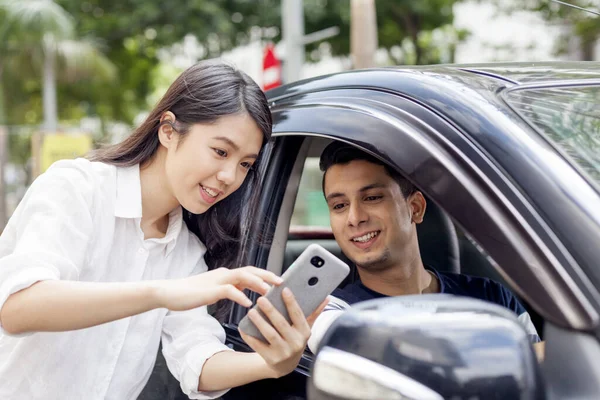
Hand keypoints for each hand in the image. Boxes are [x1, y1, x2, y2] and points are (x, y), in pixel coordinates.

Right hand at [155, 267, 282, 310]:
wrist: (168, 293)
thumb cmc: (190, 294)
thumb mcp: (214, 291)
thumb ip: (229, 290)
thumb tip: (243, 294)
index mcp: (225, 275)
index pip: (250, 272)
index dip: (265, 275)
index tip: (278, 281)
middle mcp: (223, 275)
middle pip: (250, 270)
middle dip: (267, 275)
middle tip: (282, 282)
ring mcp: (216, 281)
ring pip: (242, 276)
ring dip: (257, 283)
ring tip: (270, 291)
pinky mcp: (209, 290)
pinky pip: (228, 291)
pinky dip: (240, 296)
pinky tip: (248, 304)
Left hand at [239, 288, 328, 377]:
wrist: (285, 366)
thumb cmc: (295, 341)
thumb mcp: (305, 328)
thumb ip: (314, 312)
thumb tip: (326, 298)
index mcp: (304, 332)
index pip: (298, 315)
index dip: (291, 302)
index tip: (284, 289)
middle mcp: (295, 343)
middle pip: (282, 324)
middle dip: (271, 311)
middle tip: (261, 299)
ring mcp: (283, 352)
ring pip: (270, 334)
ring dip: (260, 322)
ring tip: (251, 311)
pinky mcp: (271, 358)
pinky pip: (259, 346)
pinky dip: (250, 337)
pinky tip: (244, 328)